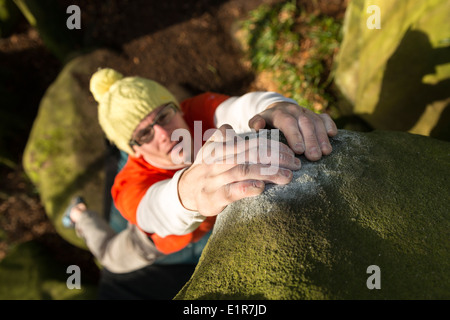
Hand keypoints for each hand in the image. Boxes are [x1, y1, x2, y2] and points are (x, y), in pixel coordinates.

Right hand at [178, 125, 300, 216]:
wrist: (185, 190)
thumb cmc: (207, 168)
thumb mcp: (213, 149)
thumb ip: (225, 138)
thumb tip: (231, 127)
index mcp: (222, 146)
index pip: (253, 142)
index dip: (275, 145)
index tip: (292, 152)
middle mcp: (219, 160)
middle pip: (251, 153)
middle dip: (277, 157)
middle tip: (296, 163)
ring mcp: (215, 178)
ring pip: (243, 170)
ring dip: (268, 173)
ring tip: (288, 177)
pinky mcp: (213, 197)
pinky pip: (231, 191)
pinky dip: (246, 188)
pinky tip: (261, 189)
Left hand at [248, 102, 337, 160]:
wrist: (278, 109)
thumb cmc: (266, 122)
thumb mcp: (257, 121)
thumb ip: (255, 123)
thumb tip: (257, 127)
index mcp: (279, 113)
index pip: (288, 123)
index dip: (294, 136)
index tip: (298, 150)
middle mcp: (294, 110)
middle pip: (305, 124)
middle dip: (311, 141)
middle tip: (315, 157)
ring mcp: (306, 112)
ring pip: (316, 122)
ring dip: (322, 137)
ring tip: (326, 152)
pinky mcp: (315, 114)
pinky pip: (325, 118)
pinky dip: (330, 125)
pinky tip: (332, 134)